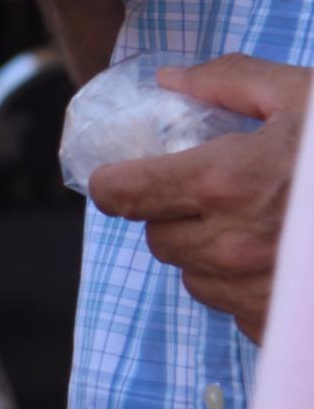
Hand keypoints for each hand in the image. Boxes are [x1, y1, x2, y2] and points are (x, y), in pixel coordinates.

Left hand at [87, 53, 306, 342]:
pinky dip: (247, 289)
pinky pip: (235, 309)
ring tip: (258, 226)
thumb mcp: (306, 96)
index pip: (121, 195)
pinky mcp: (282, 329)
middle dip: (172, 214)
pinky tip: (284, 261)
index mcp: (224, 182)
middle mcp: (230, 245)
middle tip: (210, 194)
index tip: (124, 176)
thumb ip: (231, 81)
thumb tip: (171, 79)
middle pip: (155, 238)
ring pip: (193, 277)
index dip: (115, 183)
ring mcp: (258, 294)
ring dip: (208, 253)